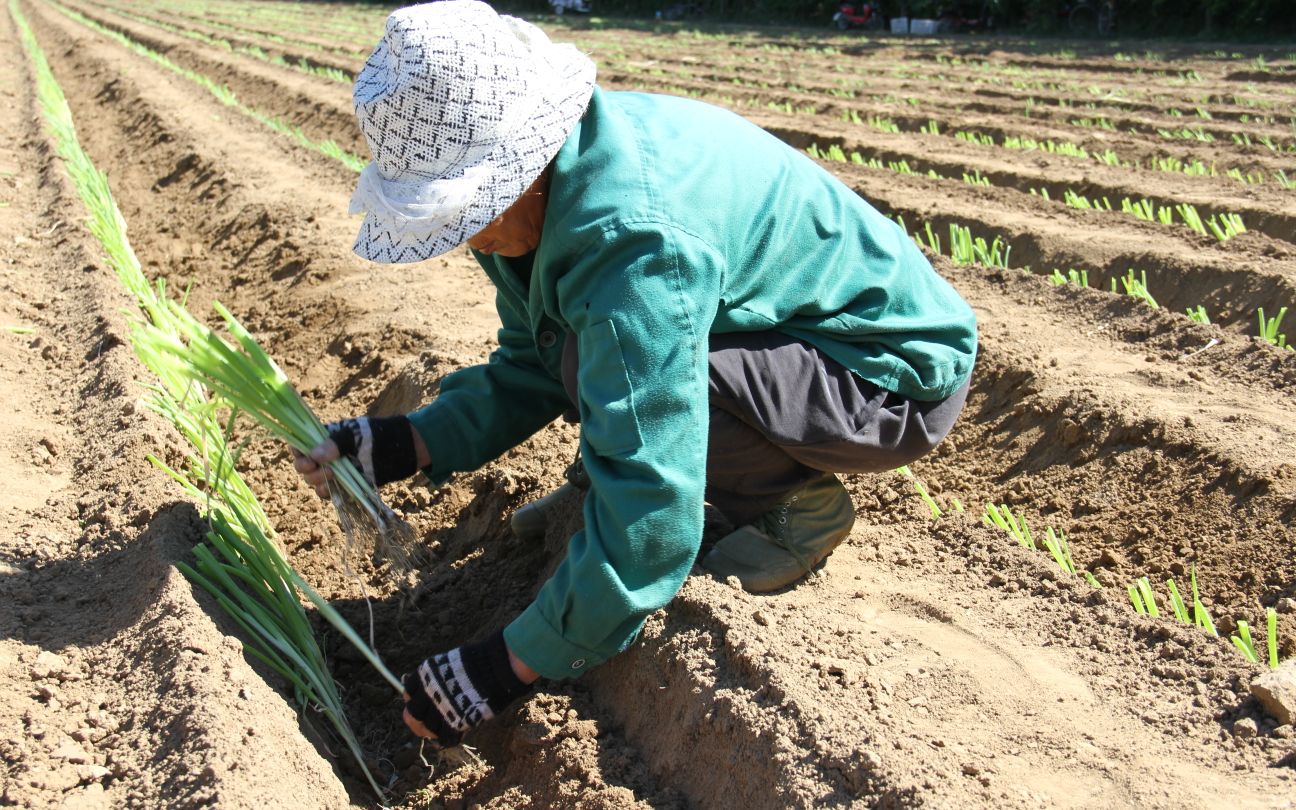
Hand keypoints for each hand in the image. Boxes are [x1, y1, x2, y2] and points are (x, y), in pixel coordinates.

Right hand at [290, 415, 426, 495]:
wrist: (406, 450)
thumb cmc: (382, 436)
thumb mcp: (358, 435)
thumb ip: (336, 443)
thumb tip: (314, 455)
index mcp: (326, 437)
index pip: (301, 444)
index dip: (297, 451)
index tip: (304, 457)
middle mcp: (327, 455)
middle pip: (304, 466)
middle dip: (308, 470)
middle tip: (322, 469)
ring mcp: (337, 470)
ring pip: (315, 481)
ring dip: (318, 482)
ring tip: (332, 476)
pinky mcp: (347, 485)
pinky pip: (331, 493)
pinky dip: (330, 493)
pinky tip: (336, 489)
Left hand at [401, 632, 534, 745]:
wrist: (496, 667)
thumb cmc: (477, 661)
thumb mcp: (449, 663)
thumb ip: (436, 678)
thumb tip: (425, 689)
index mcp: (425, 675)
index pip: (408, 692)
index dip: (412, 700)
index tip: (421, 703)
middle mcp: (427, 692)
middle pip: (411, 714)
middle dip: (416, 721)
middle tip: (425, 725)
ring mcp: (439, 709)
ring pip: (427, 729)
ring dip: (433, 731)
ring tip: (443, 729)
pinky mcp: (453, 723)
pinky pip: (444, 738)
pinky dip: (447, 739)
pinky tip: (454, 735)